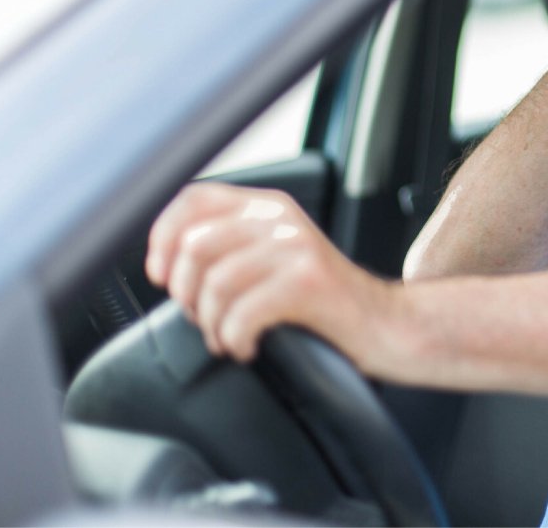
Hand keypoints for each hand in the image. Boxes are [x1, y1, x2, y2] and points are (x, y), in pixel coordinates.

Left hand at [146, 183, 384, 365]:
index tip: (161, 274)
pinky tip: (246, 348)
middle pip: (194, 246)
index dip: (163, 236)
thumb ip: (232, 247)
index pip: (194, 199)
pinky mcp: (308, 282)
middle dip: (186, 295)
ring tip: (227, 338)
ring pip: (214, 283)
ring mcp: (297, 247)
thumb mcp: (276, 259)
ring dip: (210, 324)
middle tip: (204, 319)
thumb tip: (166, 265)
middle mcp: (282, 219)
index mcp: (269, 207)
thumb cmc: (325, 303)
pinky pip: (242, 313)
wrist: (386, 325)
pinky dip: (234, 339)